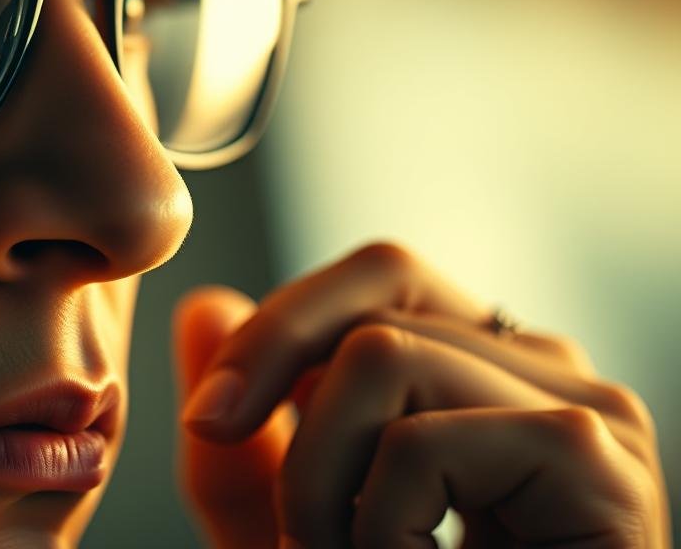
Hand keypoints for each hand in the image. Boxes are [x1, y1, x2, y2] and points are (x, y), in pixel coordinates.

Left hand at [173, 242, 668, 547]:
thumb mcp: (294, 530)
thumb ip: (242, 438)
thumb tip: (204, 306)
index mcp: (488, 374)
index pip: (382, 276)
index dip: (279, 327)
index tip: (210, 418)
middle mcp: (547, 376)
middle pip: (377, 303)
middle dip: (294, 414)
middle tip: (288, 531)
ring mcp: (587, 411)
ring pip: (382, 356)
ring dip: (322, 489)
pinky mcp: (597, 464)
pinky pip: (420, 443)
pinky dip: (380, 528)